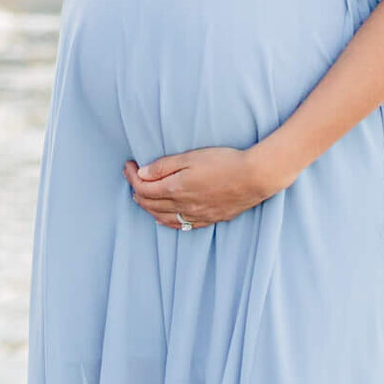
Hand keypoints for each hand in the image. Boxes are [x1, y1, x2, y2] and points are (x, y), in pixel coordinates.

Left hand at [125, 145, 278, 229]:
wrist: (254, 177)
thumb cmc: (224, 162)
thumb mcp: (191, 157)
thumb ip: (164, 167)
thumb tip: (141, 174)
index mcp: (175, 189)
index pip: (142, 187)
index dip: (131, 176)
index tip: (129, 165)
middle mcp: (182, 206)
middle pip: (149, 204)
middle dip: (136, 190)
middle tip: (133, 177)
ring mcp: (196, 215)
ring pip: (161, 217)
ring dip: (148, 207)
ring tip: (142, 196)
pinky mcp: (208, 219)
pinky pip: (180, 225)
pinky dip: (165, 221)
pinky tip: (162, 218)